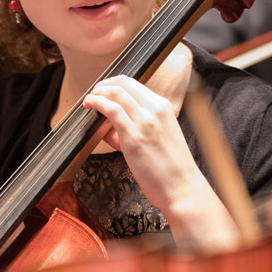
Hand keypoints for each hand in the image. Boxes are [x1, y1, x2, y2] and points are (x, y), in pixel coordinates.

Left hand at [83, 75, 239, 249]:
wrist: (182, 187)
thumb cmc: (171, 168)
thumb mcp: (160, 137)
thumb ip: (138, 127)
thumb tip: (112, 126)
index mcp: (164, 107)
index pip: (135, 84)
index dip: (115, 83)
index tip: (104, 89)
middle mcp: (155, 110)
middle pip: (124, 83)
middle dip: (105, 84)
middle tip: (95, 92)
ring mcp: (145, 122)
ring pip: (116, 93)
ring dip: (99, 92)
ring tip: (89, 99)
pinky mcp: (133, 137)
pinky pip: (111, 110)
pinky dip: (97, 103)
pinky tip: (90, 104)